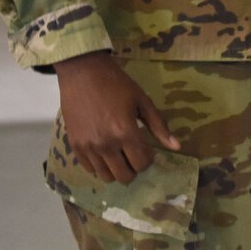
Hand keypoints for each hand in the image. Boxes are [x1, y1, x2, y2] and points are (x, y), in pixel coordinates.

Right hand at [53, 52, 180, 182]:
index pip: (142, 163)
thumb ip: (158, 126)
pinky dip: (99, 165)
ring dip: (116, 169)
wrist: (83, 73)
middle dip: (133, 167)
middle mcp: (106, 144)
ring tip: (118, 154)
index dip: (148, 158)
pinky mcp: (74, 145)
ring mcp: (88, 147)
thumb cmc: (116, 84)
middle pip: (125, 176)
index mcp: (126, 132)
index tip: (147, 148)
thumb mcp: (142, 101)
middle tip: (133, 154)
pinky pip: (89, 169)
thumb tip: (176, 146)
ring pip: (106, 177)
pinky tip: (103, 151)